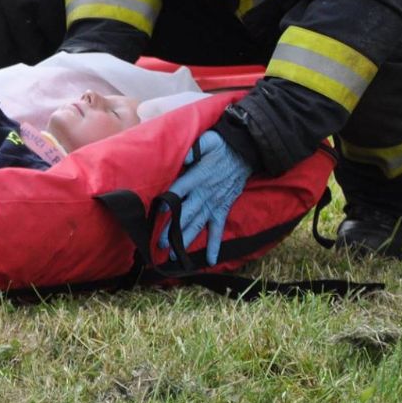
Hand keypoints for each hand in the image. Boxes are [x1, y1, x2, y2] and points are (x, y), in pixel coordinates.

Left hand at [156, 130, 253, 265]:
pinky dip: (215, 245)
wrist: (245, 153)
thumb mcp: (208, 141)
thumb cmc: (222, 146)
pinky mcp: (222, 209)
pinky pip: (218, 229)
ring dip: (186, 241)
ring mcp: (214, 204)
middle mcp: (204, 194)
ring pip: (197, 225)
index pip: (179, 192)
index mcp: (197, 177)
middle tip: (160, 245)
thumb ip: (194, 149)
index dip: (168, 202)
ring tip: (174, 255)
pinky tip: (211, 261)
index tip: (156, 213)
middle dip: (172, 230)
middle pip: (185, 214)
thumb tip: (183, 158)